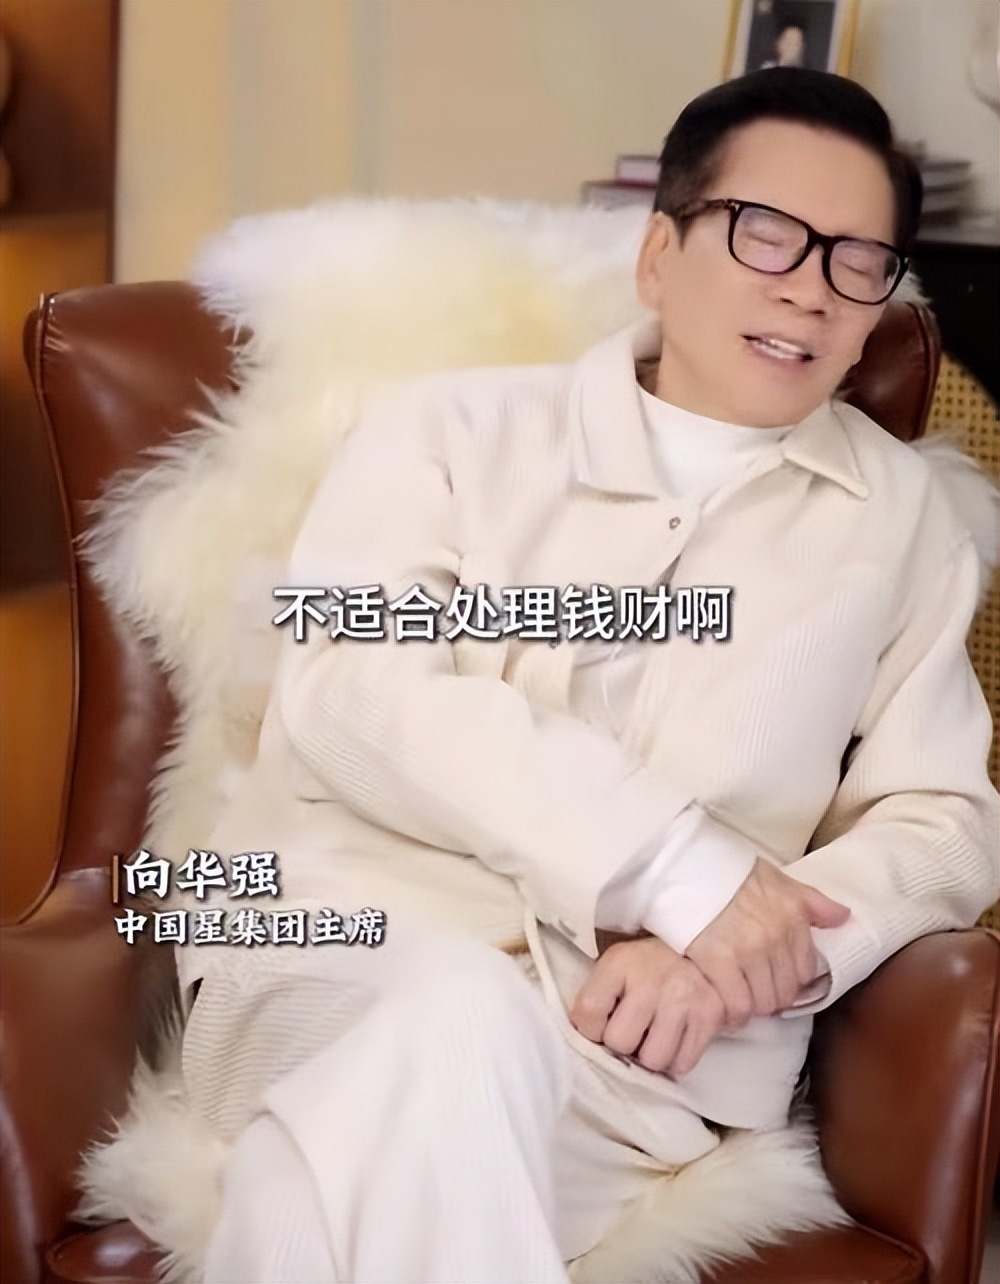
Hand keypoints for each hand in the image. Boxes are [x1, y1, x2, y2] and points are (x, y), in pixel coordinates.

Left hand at [569, 936, 726, 1075]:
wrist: (702, 950)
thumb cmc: (649, 964)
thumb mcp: (616, 965)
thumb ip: (596, 996)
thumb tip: (582, 1038)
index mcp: (621, 962)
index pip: (589, 1011)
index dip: (589, 1028)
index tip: (597, 1026)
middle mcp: (652, 980)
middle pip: (621, 1042)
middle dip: (622, 1044)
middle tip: (630, 1031)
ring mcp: (683, 1000)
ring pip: (653, 1060)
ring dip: (649, 1056)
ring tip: (651, 1037)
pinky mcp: (709, 1018)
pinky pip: (682, 1064)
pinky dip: (674, 1060)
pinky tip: (672, 1039)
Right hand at [685, 858, 848, 1024]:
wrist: (688, 863)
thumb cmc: (732, 871)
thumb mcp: (779, 879)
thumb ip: (813, 901)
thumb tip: (843, 917)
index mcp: (793, 918)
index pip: (806, 971)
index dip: (791, 979)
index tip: (776, 979)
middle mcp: (775, 938)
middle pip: (784, 992)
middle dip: (772, 996)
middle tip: (754, 991)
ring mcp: (746, 952)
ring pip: (762, 1003)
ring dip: (751, 1006)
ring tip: (738, 997)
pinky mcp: (716, 961)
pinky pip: (735, 1004)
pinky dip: (731, 1010)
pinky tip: (723, 1002)